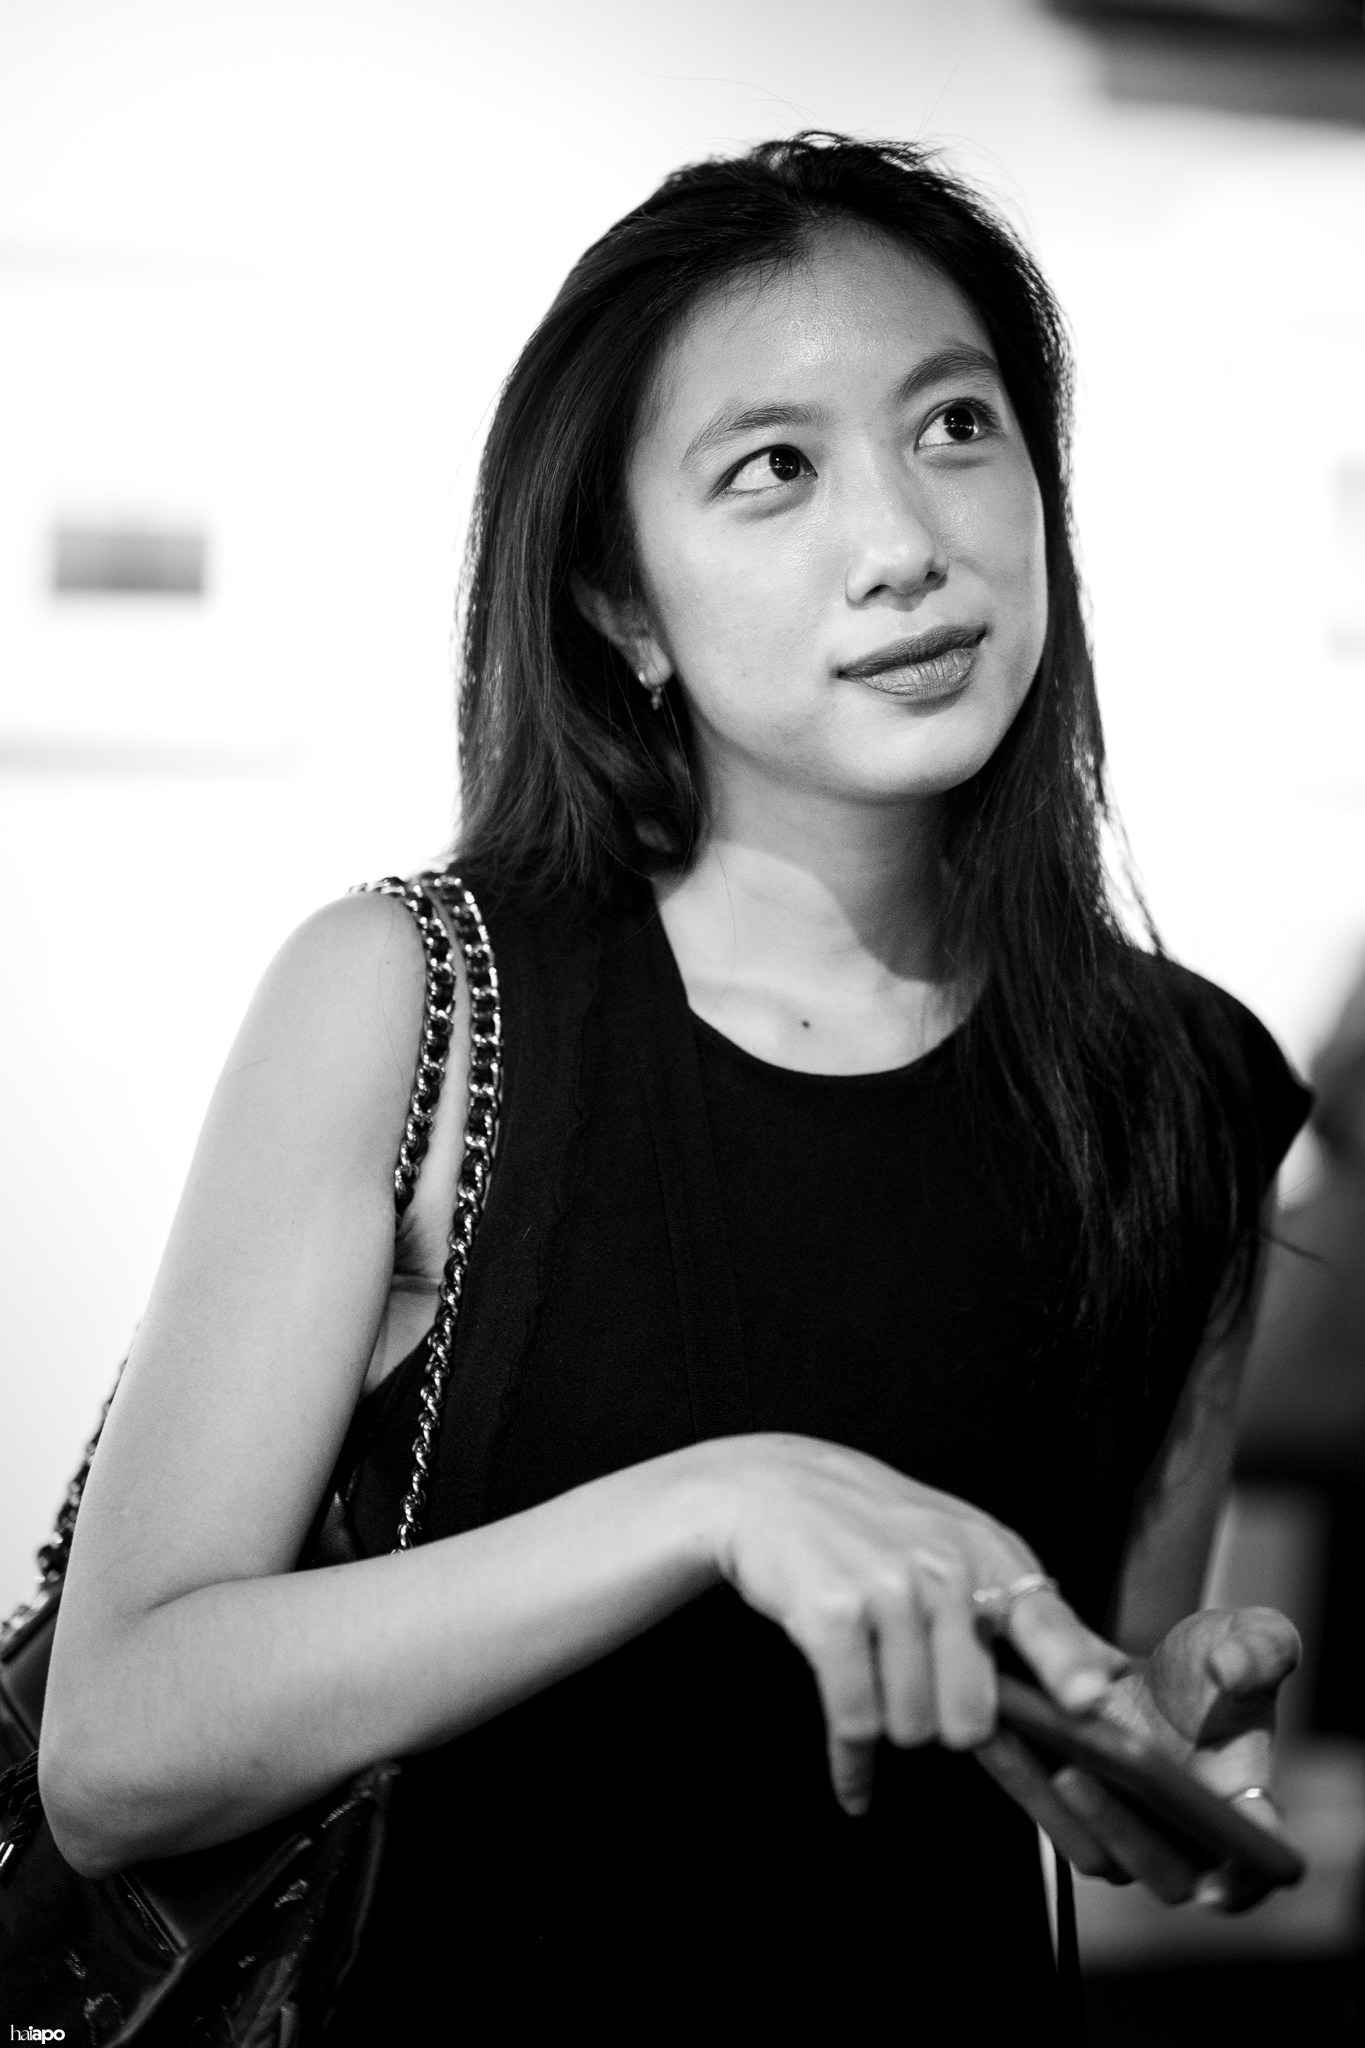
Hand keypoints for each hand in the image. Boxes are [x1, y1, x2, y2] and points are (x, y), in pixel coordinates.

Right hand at [708, 1434, 1128, 1814]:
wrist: (772, 1489)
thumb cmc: (876, 1527)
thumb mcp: (961, 1546)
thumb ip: (1032, 1613)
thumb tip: (1112, 1676)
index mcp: (988, 1554)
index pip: (1043, 1619)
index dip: (1069, 1667)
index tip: (1089, 1701)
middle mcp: (945, 1569)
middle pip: (971, 1717)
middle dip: (944, 1726)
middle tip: (916, 1689)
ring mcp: (889, 1590)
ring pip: (913, 1726)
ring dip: (892, 1727)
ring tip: (874, 1682)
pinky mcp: (833, 1615)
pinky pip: (856, 1723)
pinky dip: (852, 1762)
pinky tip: (854, 1774)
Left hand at [977, 1605, 1300, 1908]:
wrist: (1156, 1661)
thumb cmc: (1217, 1659)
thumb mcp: (1255, 1636)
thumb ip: (1261, 1650)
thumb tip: (1229, 1669)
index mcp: (1250, 1806)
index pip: (1259, 1862)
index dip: (1243, 1878)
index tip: (1216, 1877)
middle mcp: (1195, 1841)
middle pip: (1168, 1875)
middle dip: (1123, 1832)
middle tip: (1078, 1775)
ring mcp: (1137, 1839)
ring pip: (1101, 1856)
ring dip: (1063, 1811)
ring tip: (1033, 1749)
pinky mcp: (1085, 1822)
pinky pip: (1054, 1821)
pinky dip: (1025, 1782)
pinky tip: (1000, 1733)